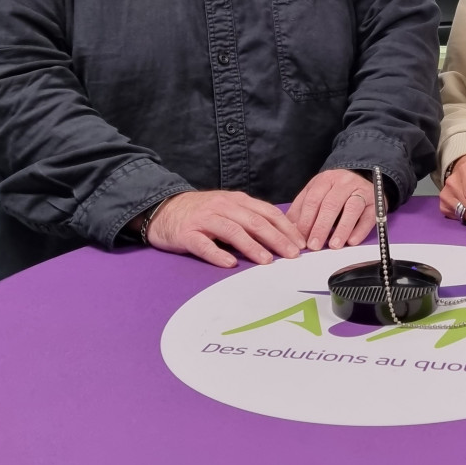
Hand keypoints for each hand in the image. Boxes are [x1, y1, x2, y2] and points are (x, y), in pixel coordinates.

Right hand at [145, 191, 304, 268]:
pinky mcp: (187, 233)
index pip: (268, 212)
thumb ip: (250, 219)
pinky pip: (204, 245)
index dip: (286, 228)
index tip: (301, 243)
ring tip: (267, 261)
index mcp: (237, 201)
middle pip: (255, 222)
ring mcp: (205, 219)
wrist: (164, 210)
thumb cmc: (202, 213)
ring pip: (233, 231)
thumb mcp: (229, 209)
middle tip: (292, 255)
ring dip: (252, 246)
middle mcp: (223, 207)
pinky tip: (229, 264)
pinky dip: (217, 254)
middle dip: (276, 239)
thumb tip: (281, 237)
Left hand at [288, 169, 376, 250]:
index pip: (313, 200)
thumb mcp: (316, 193)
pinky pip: (369, 216)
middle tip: (314, 245)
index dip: (306, 220)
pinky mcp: (376, 201)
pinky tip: (352, 241)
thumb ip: (303, 209)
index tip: (300, 240)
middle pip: (331, 204)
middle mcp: (344, 182)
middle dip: (321, 227)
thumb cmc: (335, 191)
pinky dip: (360, 230)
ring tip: (334, 245)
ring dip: (342, 228)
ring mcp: (361, 190)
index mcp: (325, 179)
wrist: (364, 177)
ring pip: (352, 208)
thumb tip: (293, 230)